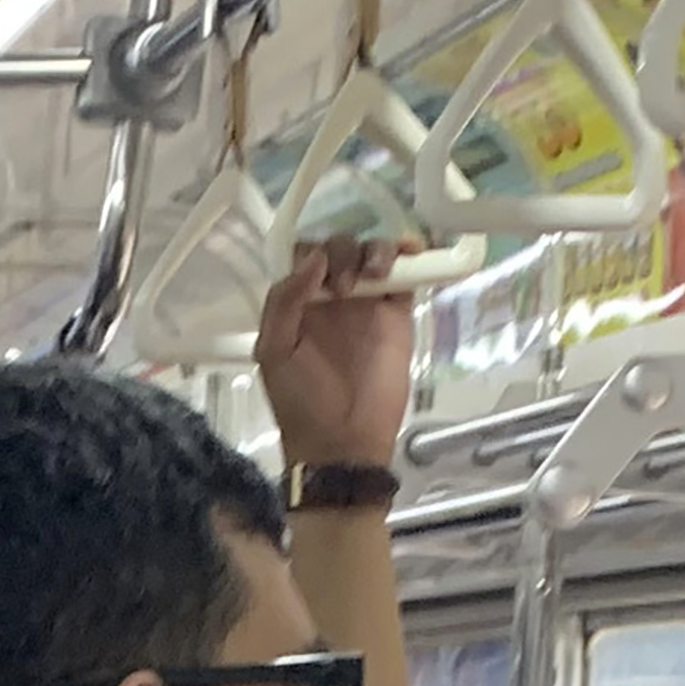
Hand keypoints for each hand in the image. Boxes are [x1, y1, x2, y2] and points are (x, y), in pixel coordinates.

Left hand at [254, 240, 411, 469]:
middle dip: (343, 252)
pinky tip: (408, 252)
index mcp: (296, 302)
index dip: (312, 251)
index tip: (319, 274)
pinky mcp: (398, 312)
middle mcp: (331, 296)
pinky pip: (406, 272)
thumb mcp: (275, 352)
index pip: (304, 255)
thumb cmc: (302, 399)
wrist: (344, 438)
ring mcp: (367, 302)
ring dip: (376, 249)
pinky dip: (409, 252)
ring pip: (374, 252)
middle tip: (343, 288)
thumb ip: (284, 302)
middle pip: (341, 247)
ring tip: (373, 276)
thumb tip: (315, 258)